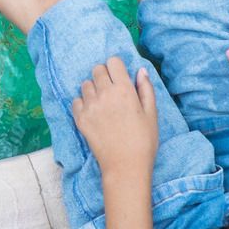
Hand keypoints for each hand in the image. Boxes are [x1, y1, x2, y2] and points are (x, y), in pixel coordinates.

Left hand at [72, 57, 158, 176]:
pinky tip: (93, 114)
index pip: (113, 62)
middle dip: (104, 76)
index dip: (117, 68)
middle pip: (97, 69)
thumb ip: (146, 89)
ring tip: (102, 104)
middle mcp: (105, 94)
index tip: (120, 78)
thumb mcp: (152, 114)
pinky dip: (83, 104)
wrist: (125, 166)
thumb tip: (140, 70)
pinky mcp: (80, 118)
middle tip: (112, 91)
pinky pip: (76, 101)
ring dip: (93, 89)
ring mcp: (90, 106)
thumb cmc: (144, 141)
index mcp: (124, 90)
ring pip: (85, 84)